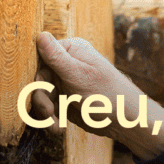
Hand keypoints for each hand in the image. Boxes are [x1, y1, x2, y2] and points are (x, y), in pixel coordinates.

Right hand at [31, 32, 163, 159]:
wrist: (125, 121)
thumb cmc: (107, 94)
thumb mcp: (78, 75)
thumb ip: (57, 57)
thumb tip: (40, 34)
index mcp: (71, 52)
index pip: (41, 57)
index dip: (38, 75)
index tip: (40, 88)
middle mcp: (67, 66)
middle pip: (40, 80)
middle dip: (42, 99)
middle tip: (48, 112)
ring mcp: (66, 84)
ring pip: (43, 97)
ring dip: (46, 114)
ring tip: (56, 127)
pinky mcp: (67, 102)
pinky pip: (50, 110)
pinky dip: (52, 120)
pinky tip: (59, 128)